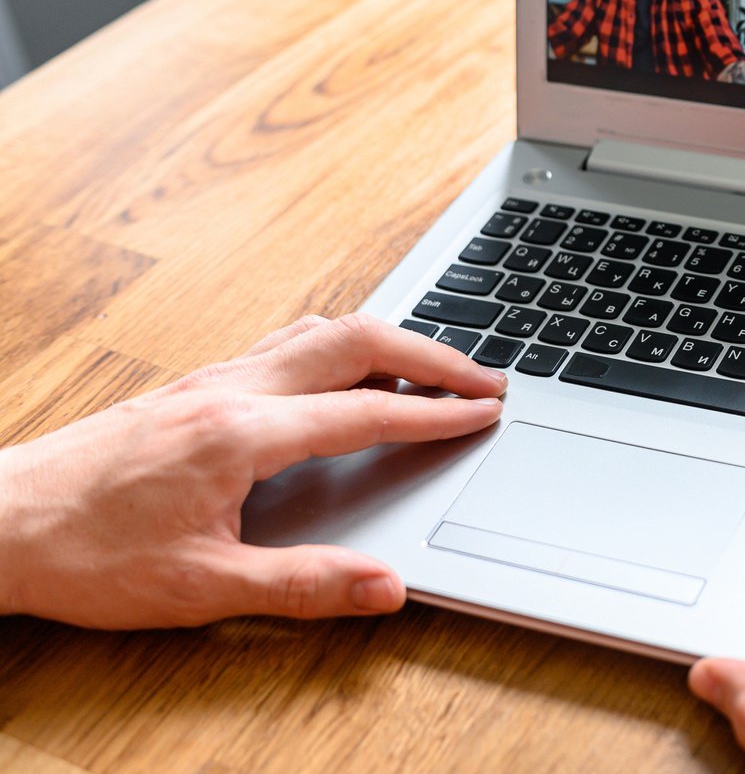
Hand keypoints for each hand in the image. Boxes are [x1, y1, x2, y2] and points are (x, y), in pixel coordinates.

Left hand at [0, 313, 504, 627]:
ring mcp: (209, 378)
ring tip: (431, 367)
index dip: (437, 415)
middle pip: (356, 342)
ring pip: (319, 330)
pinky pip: (285, 341)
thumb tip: (385, 587)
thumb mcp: (201, 589)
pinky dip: (338, 344)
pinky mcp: (190, 384)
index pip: (366, 412)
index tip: (486, 412)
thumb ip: (303, 586)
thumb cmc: (85, 555)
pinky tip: (342, 371)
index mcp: (242, 434)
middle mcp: (231, 389)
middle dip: (432, 355)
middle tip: (483, 377)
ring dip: (387, 340)